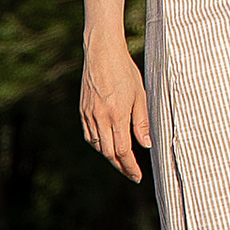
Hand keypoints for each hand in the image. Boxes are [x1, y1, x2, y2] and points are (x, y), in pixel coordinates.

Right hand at [80, 39, 150, 181]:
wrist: (102, 53)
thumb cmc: (125, 71)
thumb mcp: (140, 94)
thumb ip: (142, 121)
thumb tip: (146, 145)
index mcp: (117, 115)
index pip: (123, 151)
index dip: (130, 167)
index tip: (137, 176)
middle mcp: (100, 118)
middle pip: (109, 153)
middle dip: (121, 166)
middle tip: (131, 173)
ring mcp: (89, 115)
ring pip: (98, 146)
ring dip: (110, 156)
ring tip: (122, 160)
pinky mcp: (82, 111)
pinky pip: (90, 136)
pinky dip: (99, 144)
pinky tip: (107, 144)